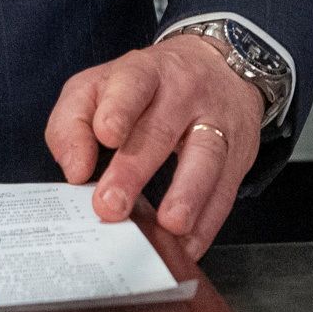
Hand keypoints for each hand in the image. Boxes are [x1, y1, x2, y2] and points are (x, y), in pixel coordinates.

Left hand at [45, 34, 263, 259]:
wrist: (220, 66)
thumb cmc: (148, 86)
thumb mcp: (101, 85)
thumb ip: (74, 121)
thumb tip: (75, 170)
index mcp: (143, 72)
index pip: (131, 84)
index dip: (118, 109)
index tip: (105, 135)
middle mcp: (183, 94)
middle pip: (160, 131)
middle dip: (134, 171)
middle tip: (111, 206)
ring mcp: (216, 123)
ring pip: (206, 157)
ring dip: (188, 195)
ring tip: (169, 225)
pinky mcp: (238, 155)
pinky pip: (225, 191)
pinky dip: (207, 223)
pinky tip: (187, 245)